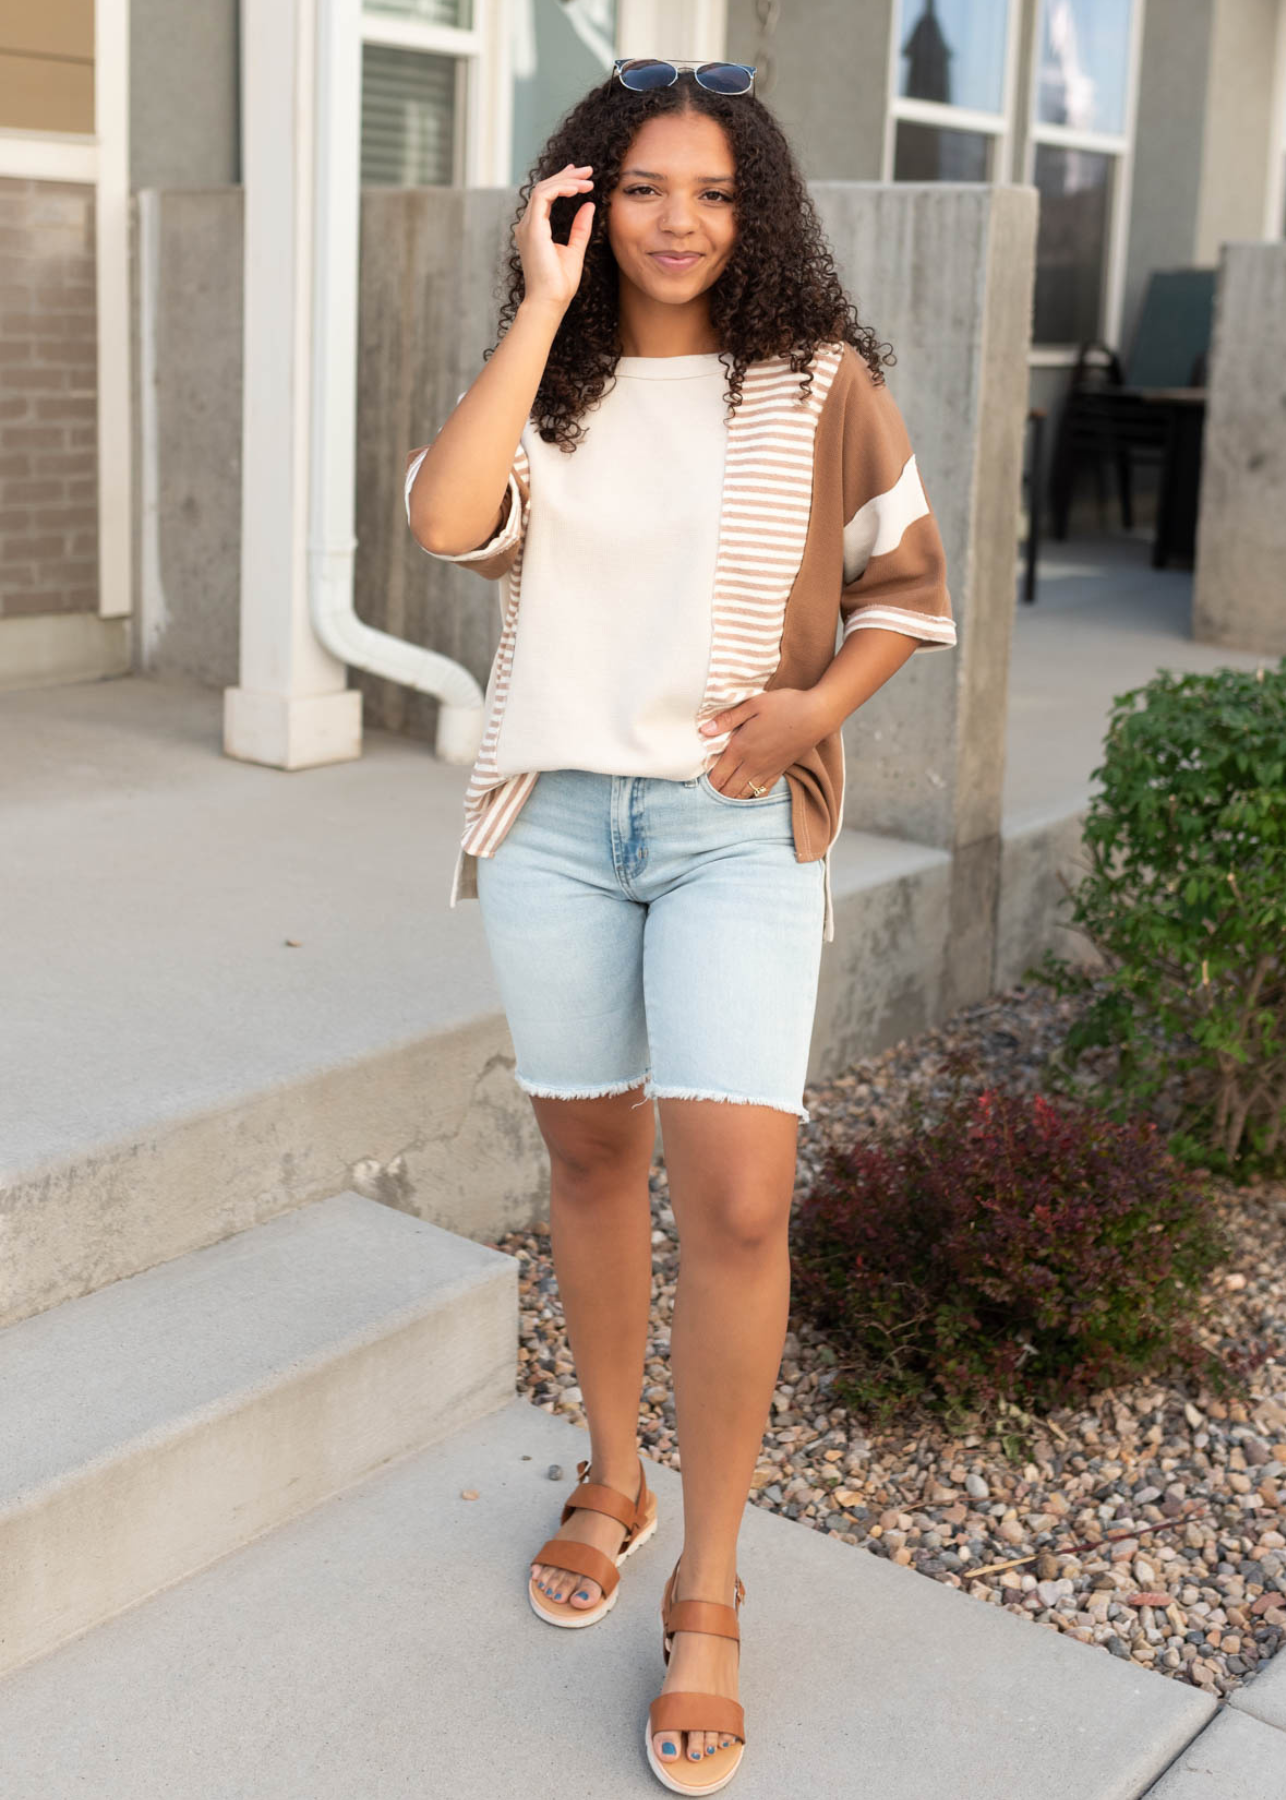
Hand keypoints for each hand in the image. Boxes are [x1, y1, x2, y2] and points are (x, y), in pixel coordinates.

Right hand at [515, 162, 595, 315]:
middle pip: (544, 188)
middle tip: (588, 170)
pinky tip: (577, 189)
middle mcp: (528, 225)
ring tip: (588, 180)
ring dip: (566, 180)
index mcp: (535, 230)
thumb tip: (589, 206)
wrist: (550, 302)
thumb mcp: (575, 250)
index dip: (563, 182)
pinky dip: (560, 188)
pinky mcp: (532, 228)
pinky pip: (544, 196)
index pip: (546, 197)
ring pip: (543, 188)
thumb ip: (580, 228)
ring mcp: (527, 226)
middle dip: (567, 175)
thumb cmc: (560, 284)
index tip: (581, 176)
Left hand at [698, 689, 827, 795]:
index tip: (699, 781)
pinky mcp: (780, 771)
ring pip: (744, 794)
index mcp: (741, 748)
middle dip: (717, 793)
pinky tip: (746, 795)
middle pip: (729, 789)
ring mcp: (767, 770)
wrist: (816, 715)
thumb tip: (704, 729)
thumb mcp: (753, 704)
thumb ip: (727, 719)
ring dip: (732, 797)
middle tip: (708, 792)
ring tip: (722, 796)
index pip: (718, 776)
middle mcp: (752, 764)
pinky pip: (762, 792)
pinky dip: (751, 797)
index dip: (707, 783)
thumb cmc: (785, 705)